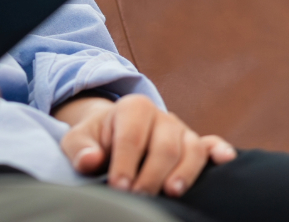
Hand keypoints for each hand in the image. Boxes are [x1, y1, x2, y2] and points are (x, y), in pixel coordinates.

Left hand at [57, 94, 236, 195]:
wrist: (112, 134)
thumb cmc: (96, 140)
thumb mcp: (78, 139)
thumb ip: (80, 149)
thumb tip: (90, 160)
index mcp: (133, 107)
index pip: (132, 137)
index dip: (125, 164)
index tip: (118, 187)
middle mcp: (162, 116)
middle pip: (164, 147)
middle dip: (152, 175)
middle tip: (140, 198)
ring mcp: (182, 130)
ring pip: (191, 150)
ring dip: (185, 173)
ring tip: (172, 192)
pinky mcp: (196, 144)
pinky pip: (211, 145)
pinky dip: (220, 152)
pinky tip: (226, 160)